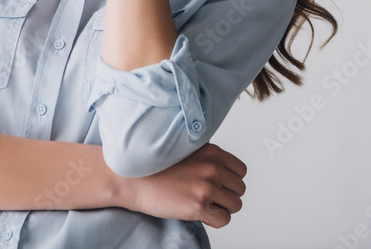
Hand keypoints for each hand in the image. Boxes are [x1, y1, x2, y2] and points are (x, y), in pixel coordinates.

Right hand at [120, 143, 246, 228]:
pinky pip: (224, 220)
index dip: (229, 180)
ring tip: (201, 203)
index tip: (216, 183)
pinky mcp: (198, 206)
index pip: (241, 171)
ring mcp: (207, 187)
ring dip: (220, 208)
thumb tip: (221, 170)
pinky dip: (214, 220)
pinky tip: (198, 212)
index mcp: (211, 152)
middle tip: (206, 195)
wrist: (129, 178)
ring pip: (235, 205)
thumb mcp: (184, 150)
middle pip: (239, 189)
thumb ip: (205, 157)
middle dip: (225, 195)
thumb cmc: (152, 166)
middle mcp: (212, 168)